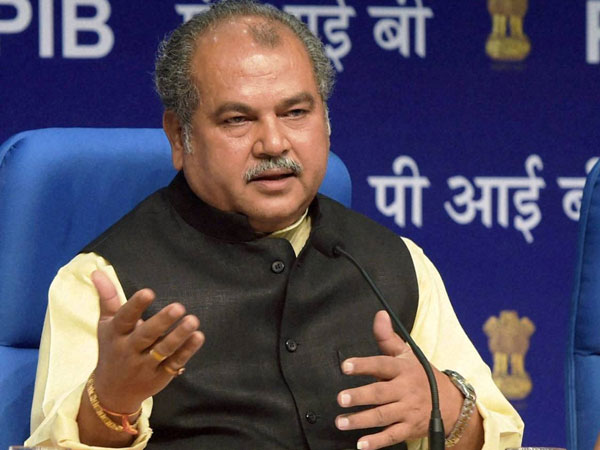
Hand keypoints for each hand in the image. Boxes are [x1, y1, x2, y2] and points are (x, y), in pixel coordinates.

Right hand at [91, 270, 204, 412]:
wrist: (112, 393)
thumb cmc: (112, 349)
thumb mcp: (106, 325)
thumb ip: (108, 298)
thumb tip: (97, 271)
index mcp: (116, 334)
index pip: (125, 318)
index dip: (135, 306)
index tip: (148, 292)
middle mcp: (130, 350)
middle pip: (146, 335)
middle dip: (162, 321)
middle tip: (179, 306)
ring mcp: (146, 364)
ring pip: (164, 349)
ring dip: (179, 335)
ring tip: (193, 320)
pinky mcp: (161, 375)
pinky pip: (175, 362)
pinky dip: (187, 351)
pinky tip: (198, 337)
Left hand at [335, 310, 461, 449]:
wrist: (450, 403)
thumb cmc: (420, 374)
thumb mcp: (407, 354)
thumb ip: (388, 337)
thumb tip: (379, 314)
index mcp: (403, 369)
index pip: (382, 364)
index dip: (364, 364)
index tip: (345, 366)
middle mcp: (405, 390)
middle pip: (380, 393)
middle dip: (360, 396)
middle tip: (341, 398)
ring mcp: (408, 411)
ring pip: (383, 416)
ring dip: (361, 420)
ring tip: (341, 422)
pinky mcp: (409, 429)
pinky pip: (392, 436)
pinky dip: (377, 442)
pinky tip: (361, 444)